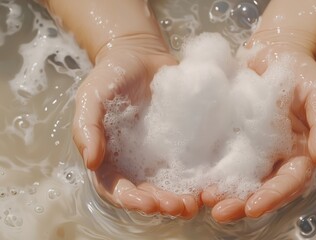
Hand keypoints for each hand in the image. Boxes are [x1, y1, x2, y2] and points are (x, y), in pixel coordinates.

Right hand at [72, 35, 199, 218]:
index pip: (117, 187)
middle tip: (179, 207)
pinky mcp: (181, 143)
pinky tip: (208, 184)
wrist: (141, 54)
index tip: (148, 203)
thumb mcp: (92, 96)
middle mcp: (134, 162)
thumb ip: (87, 127)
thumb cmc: (111, 75)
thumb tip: (91, 162)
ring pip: (169, 185)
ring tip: (194, 203)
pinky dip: (197, 178)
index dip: (131, 200)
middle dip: (161, 204)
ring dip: (180, 198)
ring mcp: (159, 154)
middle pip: (146, 192)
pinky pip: (189, 164)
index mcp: (109, 157)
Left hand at [201, 44, 315, 222]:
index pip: (288, 182)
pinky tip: (195, 175)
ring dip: (223, 192)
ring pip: (238, 177)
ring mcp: (250, 148)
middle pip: (260, 187)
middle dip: (241, 203)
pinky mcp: (231, 136)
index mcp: (298, 153)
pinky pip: (220, 155)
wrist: (275, 52)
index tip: (253, 207)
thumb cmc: (302, 72)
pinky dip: (209, 168)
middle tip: (220, 212)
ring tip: (205, 199)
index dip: (273, 197)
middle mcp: (274, 157)